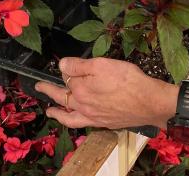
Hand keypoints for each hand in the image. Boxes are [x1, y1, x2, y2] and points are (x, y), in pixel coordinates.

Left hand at [35, 57, 178, 128]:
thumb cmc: (126, 80)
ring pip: (69, 117)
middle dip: (48, 91)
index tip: (66, 64)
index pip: (67, 78)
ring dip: (57, 113)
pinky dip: (74, 120)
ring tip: (50, 111)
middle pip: (61, 98)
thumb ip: (79, 66)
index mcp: (80, 91)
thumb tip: (61, 66)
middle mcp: (84, 106)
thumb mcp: (101, 65)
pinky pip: (83, 123)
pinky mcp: (105, 123)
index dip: (67, 69)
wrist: (150, 102)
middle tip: (39, 87)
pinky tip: (77, 117)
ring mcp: (94, 117)